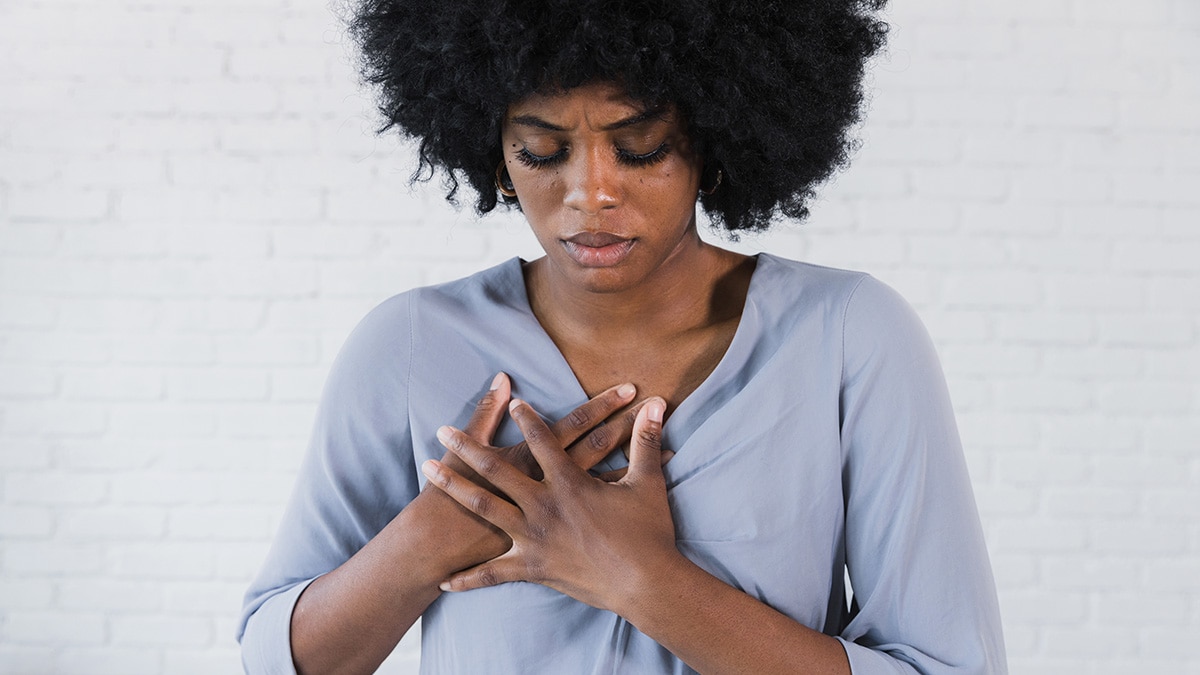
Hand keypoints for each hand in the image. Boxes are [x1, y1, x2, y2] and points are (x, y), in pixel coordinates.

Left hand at [423, 397, 680, 613]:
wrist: (646, 584)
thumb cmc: (649, 533)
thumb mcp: (648, 482)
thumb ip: (647, 440)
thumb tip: (658, 405)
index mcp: (570, 483)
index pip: (543, 441)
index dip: (528, 418)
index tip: (512, 401)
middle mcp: (544, 506)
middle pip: (497, 470)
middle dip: (468, 447)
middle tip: (443, 430)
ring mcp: (533, 538)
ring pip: (484, 508)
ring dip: (454, 488)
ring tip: (429, 470)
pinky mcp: (532, 569)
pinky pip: (493, 575)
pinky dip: (468, 579)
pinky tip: (444, 581)